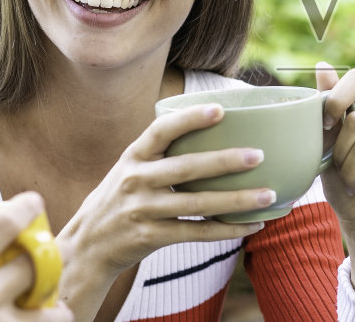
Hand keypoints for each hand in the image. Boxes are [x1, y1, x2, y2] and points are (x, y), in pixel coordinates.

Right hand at [54, 105, 271, 318]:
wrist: (86, 246)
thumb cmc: (119, 200)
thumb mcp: (128, 169)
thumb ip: (160, 153)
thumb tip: (213, 130)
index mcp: (133, 156)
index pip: (160, 130)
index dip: (190, 118)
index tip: (220, 109)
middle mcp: (136, 180)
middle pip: (186, 168)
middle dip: (225, 161)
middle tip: (259, 155)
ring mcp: (142, 210)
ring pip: (197, 205)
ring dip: (236, 200)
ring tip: (269, 195)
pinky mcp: (151, 237)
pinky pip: (197, 233)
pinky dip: (227, 230)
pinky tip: (253, 226)